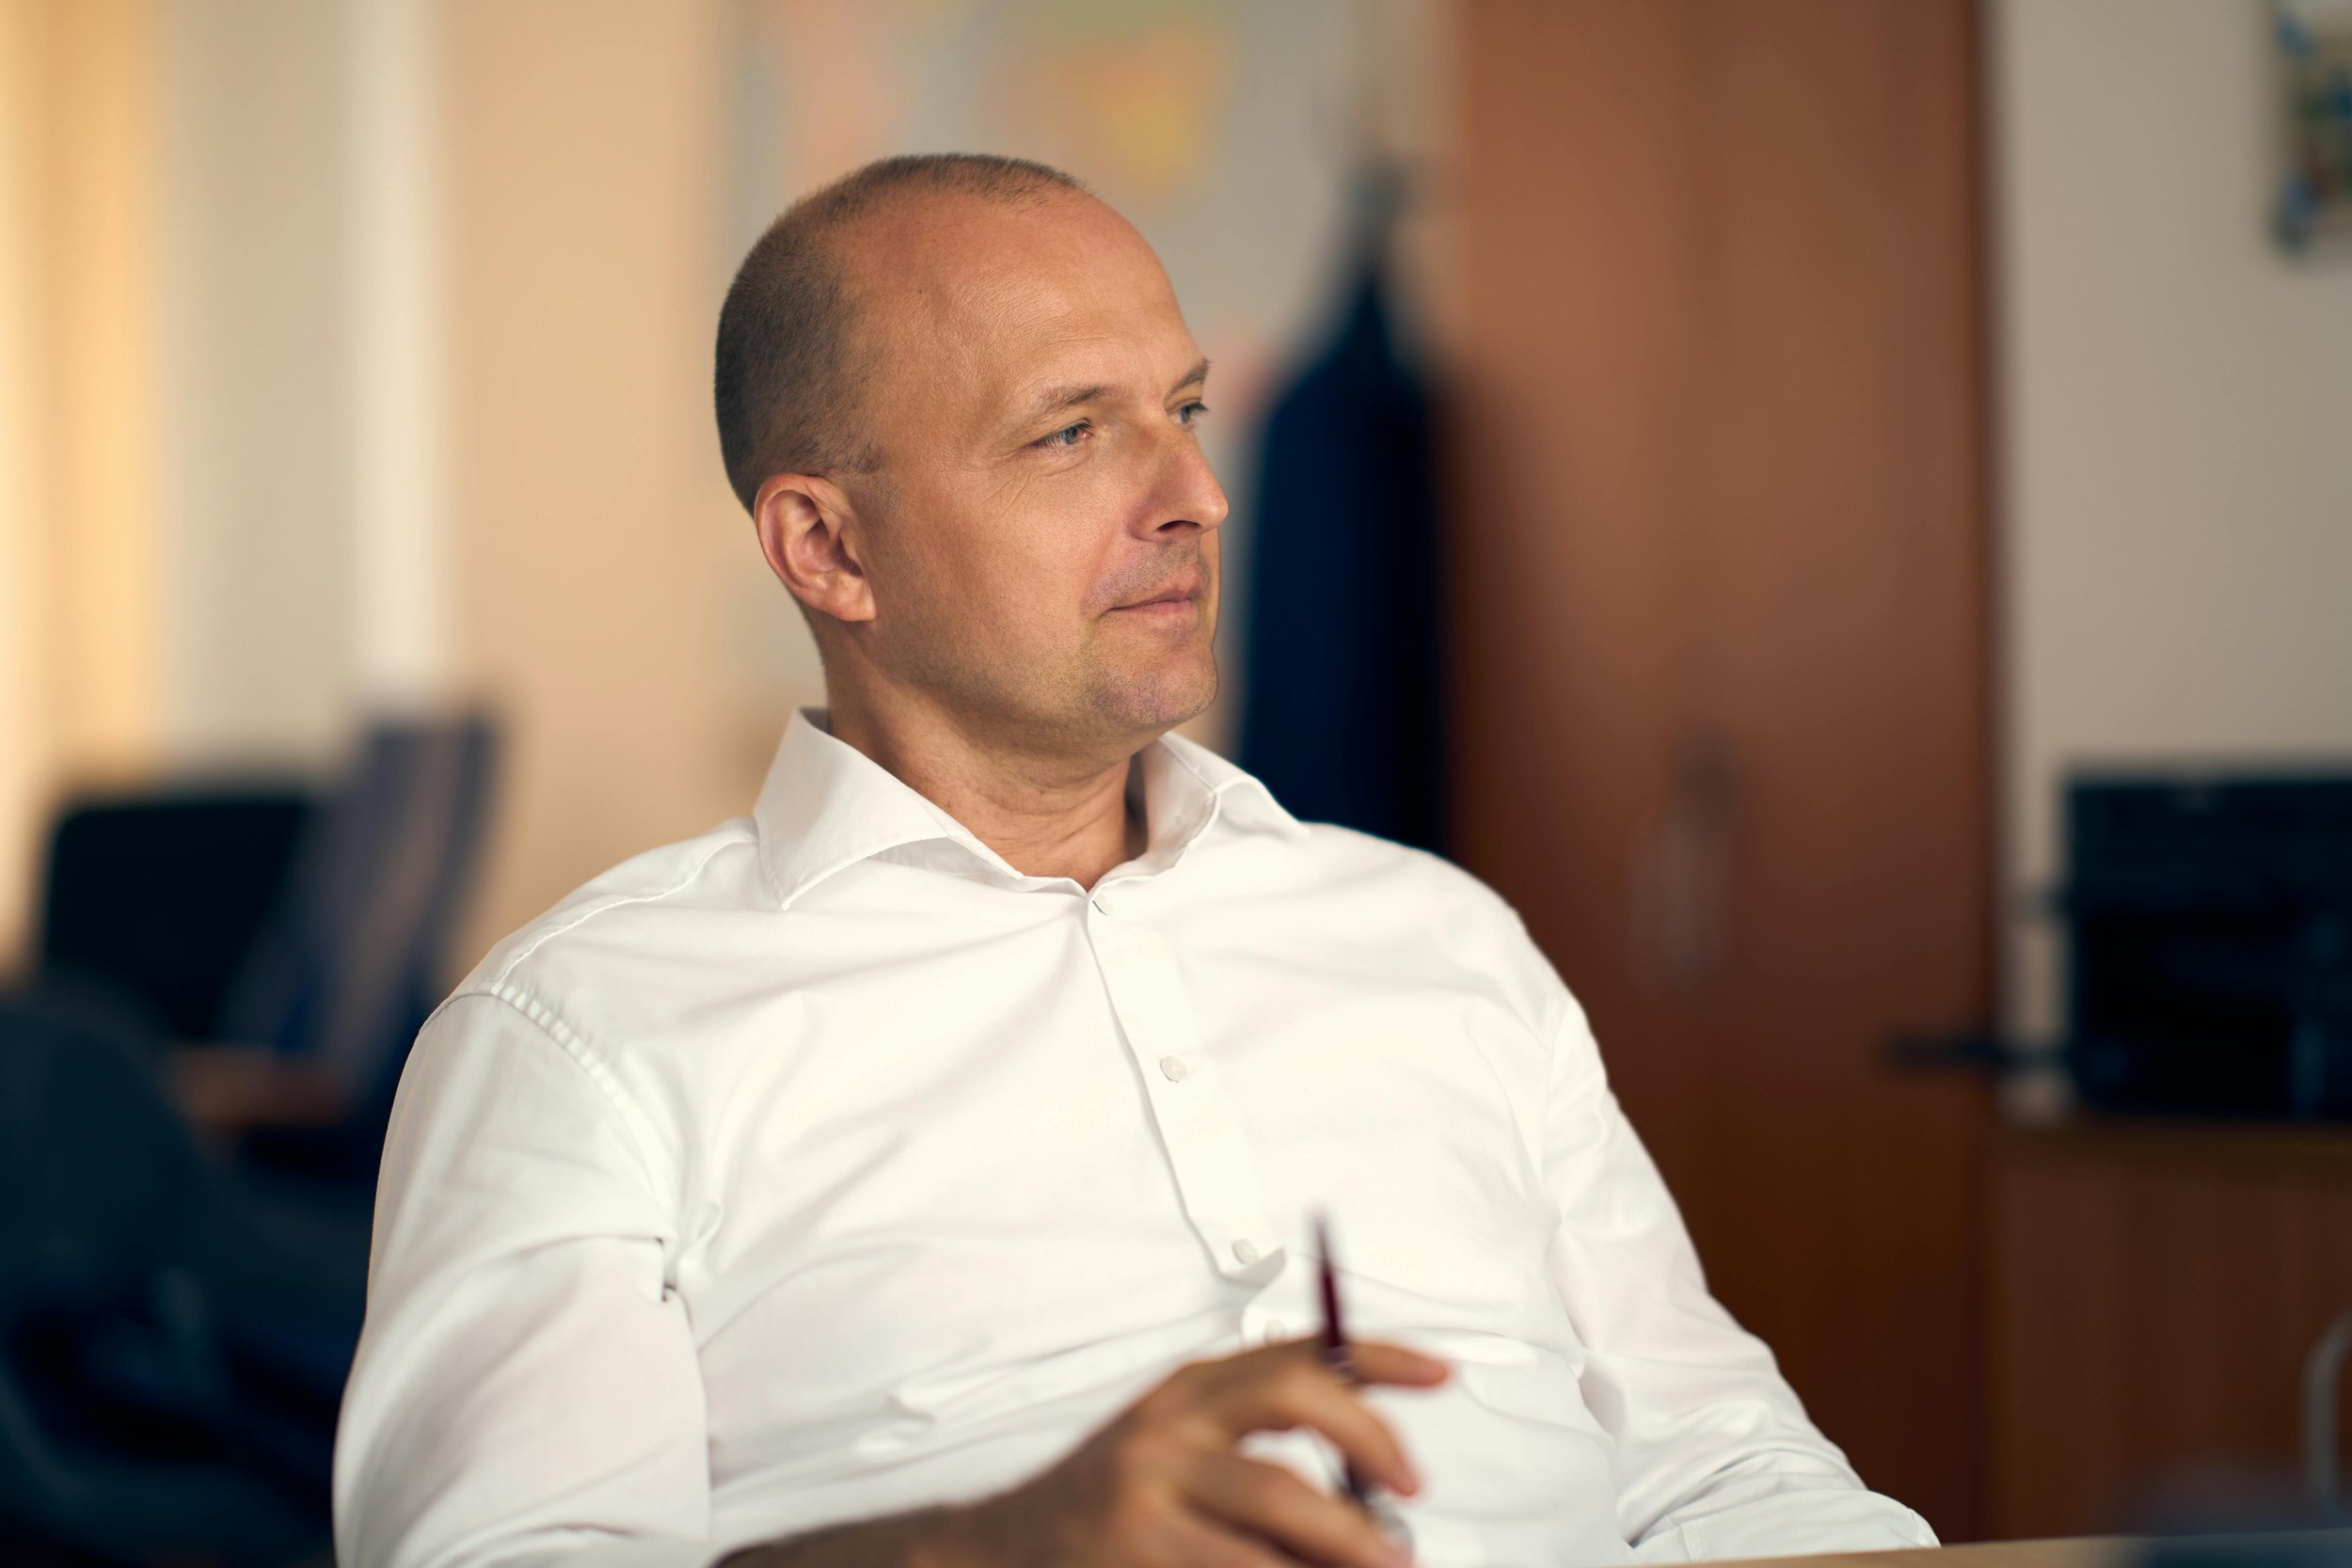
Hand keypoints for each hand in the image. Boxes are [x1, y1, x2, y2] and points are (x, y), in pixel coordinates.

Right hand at [945, 1337, 1449, 1567]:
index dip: (1378, 1357)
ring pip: (1281, 1501)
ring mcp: (1151, 1488)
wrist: (1007, 1551)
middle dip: (1371, 1444)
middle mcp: (1170, 1424)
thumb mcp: (1180, 1448)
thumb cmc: (1113, 1504)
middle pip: (1294, 1403)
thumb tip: (1379, 1495)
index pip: (1299, 1351)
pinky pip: (1244, 1565)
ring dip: (1349, 1539)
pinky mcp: (1140, 1550)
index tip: (1439, 1372)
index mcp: (1190, 1390)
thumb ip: (1264, 1448)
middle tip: (1412, 1491)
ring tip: (1385, 1564)